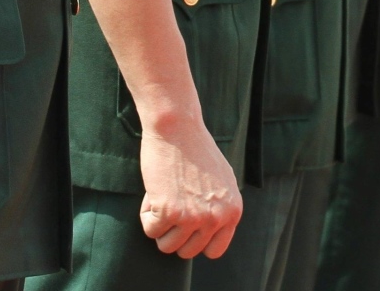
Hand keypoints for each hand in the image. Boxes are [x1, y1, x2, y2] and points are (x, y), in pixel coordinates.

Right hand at [137, 113, 243, 258]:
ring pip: (166, 246)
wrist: (178, 127)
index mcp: (232, 211)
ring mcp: (194, 217)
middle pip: (187, 252)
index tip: (187, 226)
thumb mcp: (222, 180)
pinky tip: (154, 191)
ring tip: (164, 196)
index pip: (214, 251)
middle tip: (171, 204)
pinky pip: (151, 230)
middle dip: (174, 233)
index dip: (196, 240)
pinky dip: (147, 214)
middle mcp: (216, 218)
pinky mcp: (170, 212)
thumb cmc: (195, 148)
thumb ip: (220, 207)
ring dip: (159, 225)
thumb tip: (211, 230)